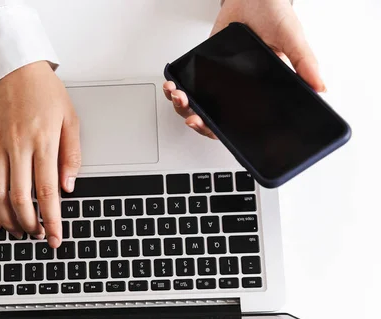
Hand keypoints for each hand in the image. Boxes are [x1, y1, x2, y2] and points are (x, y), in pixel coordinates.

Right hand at [0, 61, 80, 247]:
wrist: (14, 70)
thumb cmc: (44, 92)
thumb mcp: (70, 119)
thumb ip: (71, 155)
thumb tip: (68, 187)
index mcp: (43, 141)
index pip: (48, 191)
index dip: (52, 219)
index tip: (55, 236)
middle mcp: (19, 146)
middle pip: (21, 198)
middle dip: (30, 224)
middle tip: (38, 236)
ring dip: (9, 219)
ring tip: (20, 232)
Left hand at [163, 0, 325, 138]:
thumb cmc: (275, 14)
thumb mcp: (292, 38)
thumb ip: (304, 63)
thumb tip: (320, 87)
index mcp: (258, 91)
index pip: (239, 122)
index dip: (222, 130)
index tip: (210, 128)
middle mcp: (236, 90)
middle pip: (213, 118)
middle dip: (198, 121)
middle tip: (192, 117)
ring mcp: (218, 80)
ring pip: (197, 104)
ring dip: (182, 106)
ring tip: (178, 96)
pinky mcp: (204, 68)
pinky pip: (187, 86)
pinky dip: (176, 89)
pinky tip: (173, 85)